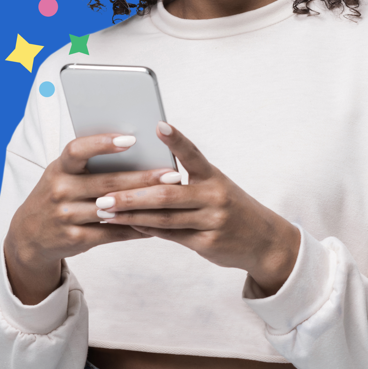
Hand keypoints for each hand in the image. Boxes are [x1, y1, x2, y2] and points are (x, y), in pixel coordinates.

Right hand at [4, 133, 178, 304]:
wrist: (29, 235)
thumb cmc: (57, 194)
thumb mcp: (63, 174)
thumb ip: (89, 163)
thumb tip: (134, 146)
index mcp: (59, 168)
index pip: (77, 150)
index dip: (102, 144)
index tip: (130, 139)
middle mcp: (61, 191)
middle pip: (106, 183)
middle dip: (143, 178)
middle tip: (172, 174)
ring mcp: (67, 217)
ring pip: (112, 209)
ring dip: (144, 204)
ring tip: (171, 198)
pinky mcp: (75, 239)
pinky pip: (111, 233)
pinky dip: (135, 228)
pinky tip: (155, 223)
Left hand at [99, 123, 299, 296]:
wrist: (264, 240)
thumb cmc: (230, 205)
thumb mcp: (216, 185)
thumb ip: (188, 179)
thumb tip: (147, 171)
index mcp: (214, 176)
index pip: (192, 154)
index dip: (176, 140)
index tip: (158, 125)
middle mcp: (214, 196)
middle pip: (166, 194)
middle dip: (132, 195)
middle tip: (103, 195)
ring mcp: (211, 221)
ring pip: (164, 218)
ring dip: (131, 216)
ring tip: (106, 212)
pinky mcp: (207, 244)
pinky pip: (171, 236)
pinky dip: (147, 229)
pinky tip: (126, 226)